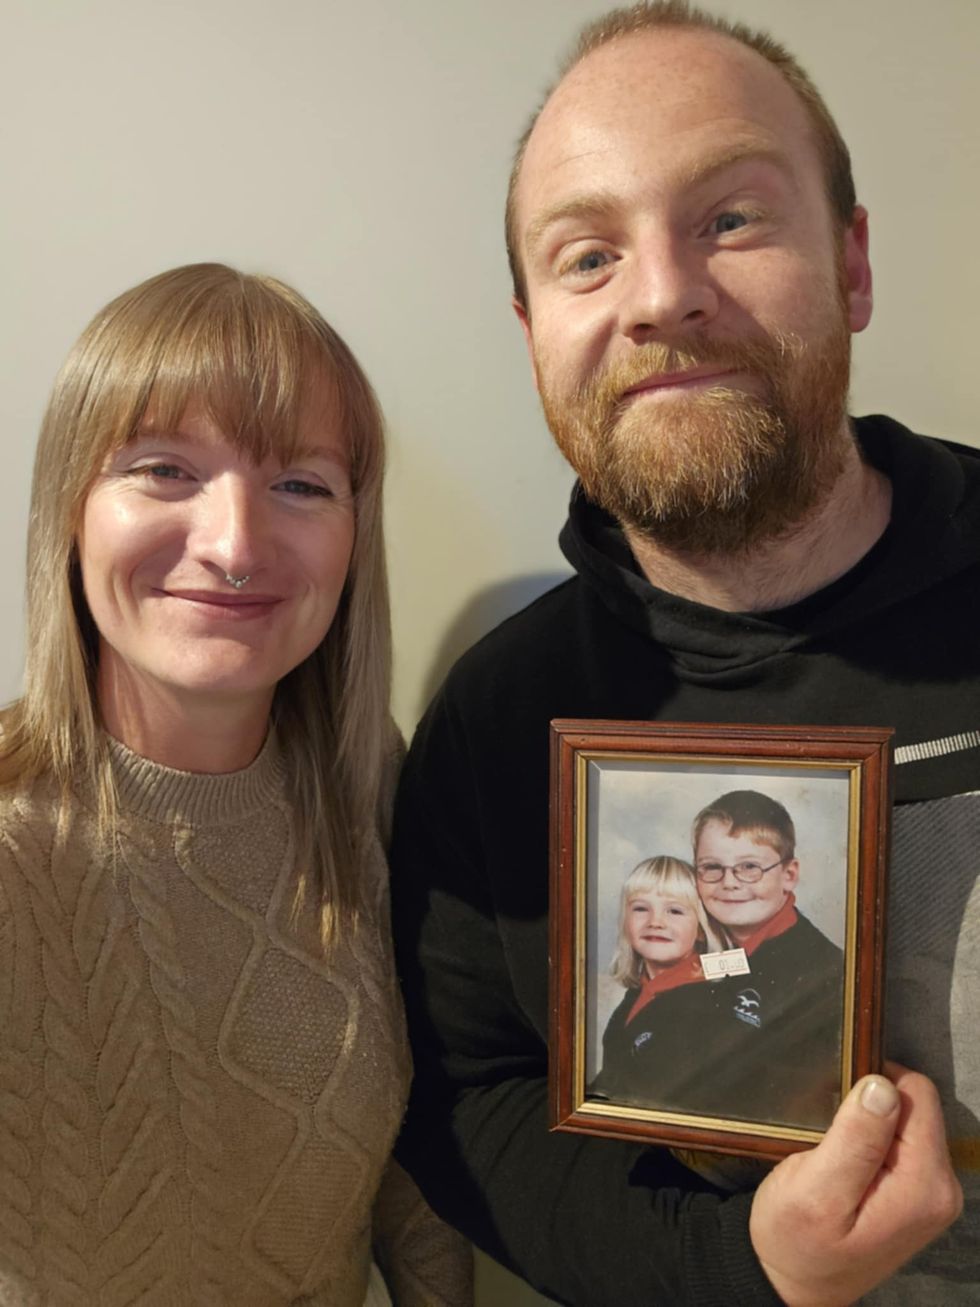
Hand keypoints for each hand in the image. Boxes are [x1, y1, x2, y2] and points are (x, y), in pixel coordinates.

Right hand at [749, 1063, 961, 1305]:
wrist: (794, 1281)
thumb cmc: (796, 1239)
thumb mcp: (814, 1189)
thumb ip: (855, 1139)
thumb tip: (882, 1086)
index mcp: (923, 1185)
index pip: (916, 1095)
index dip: (872, 1087)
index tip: (838, 1109)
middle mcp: (941, 1188)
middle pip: (915, 1105)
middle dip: (870, 1108)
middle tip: (831, 1137)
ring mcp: (932, 1192)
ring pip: (907, 1119)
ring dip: (868, 1124)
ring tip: (835, 1151)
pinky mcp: (918, 1193)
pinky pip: (901, 1140)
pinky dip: (870, 1139)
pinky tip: (846, 1160)